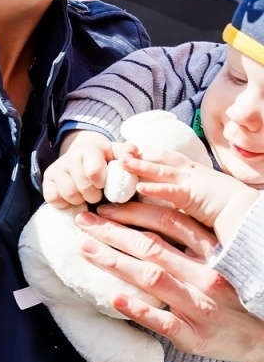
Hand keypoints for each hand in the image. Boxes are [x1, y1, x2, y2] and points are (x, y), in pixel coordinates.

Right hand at [42, 131, 122, 205]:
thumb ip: (128, 153)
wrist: (82, 155)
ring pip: (69, 195)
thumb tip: (131, 155)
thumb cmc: (104, 159)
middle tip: (97, 194)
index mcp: (90, 150)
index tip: (105, 185)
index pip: (94, 172)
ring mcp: (56, 169)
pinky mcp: (46, 180)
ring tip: (85, 196)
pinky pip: (53, 198)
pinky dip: (64, 203)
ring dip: (80, 201)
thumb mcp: (118, 153)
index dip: (102, 184)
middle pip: (82, 187)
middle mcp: (70, 157)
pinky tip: (72, 199)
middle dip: (93, 196)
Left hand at [77, 205, 263, 361]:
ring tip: (86, 250)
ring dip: (116, 262)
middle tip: (82, 222)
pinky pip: (164, 321)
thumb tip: (143, 227)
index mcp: (211, 254)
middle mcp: (205, 275)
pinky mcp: (194, 335)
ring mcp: (200, 305)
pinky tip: (114, 298)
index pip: (169, 223)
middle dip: (113, 233)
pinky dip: (139, 309)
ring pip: (154, 279)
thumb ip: (187, 247)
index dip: (134, 213)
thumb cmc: (230, 297)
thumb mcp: (217, 264)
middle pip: (153, 247)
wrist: (263, 338)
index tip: (104, 206)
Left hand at [115, 148, 258, 237]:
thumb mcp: (197, 193)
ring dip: (139, 165)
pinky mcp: (193, 196)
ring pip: (160, 170)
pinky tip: (140, 187)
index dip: (145, 154)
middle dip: (138, 154)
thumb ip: (179, 192)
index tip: (127, 152)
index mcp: (190, 170)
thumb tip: (159, 196)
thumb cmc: (224, 204)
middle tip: (117, 153)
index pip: (164, 157)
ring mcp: (190, 182)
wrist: (245, 209)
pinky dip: (155, 188)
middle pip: (158, 159)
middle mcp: (188, 172)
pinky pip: (171, 191)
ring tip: (121, 163)